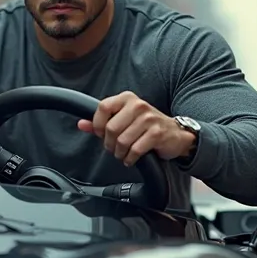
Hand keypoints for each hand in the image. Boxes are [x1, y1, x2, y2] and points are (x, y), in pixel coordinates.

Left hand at [77, 91, 194, 166]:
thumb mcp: (123, 119)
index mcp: (127, 98)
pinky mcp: (157, 133)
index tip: (101, 134)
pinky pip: (135, 150)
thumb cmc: (146, 126)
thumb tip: (81, 124)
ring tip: (124, 153)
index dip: (97, 124)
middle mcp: (138, 105)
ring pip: (122, 141)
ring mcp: (149, 119)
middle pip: (111, 128)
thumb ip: (101, 121)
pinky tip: (132, 158)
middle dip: (109, 144)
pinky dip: (130, 159)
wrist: (175, 134)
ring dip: (120, 153)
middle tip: (114, 148)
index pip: (103, 107)